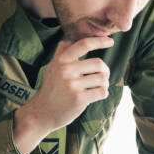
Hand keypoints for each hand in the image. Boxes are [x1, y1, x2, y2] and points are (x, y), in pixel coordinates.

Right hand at [13, 37, 112, 153]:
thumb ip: (61, 53)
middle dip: (105, 71)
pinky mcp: (79, 99)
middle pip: (99, 64)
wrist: (42, 113)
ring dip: (104, 84)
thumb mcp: (52, 68)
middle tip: (102, 77)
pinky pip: (102, 92)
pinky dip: (103, 93)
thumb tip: (69, 40)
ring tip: (98, 87)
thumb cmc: (51, 89)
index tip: (110, 41)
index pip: (83, 44)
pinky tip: (96, 95)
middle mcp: (66, 70)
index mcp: (61, 60)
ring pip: (102, 79)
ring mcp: (72, 85)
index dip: (99, 41)